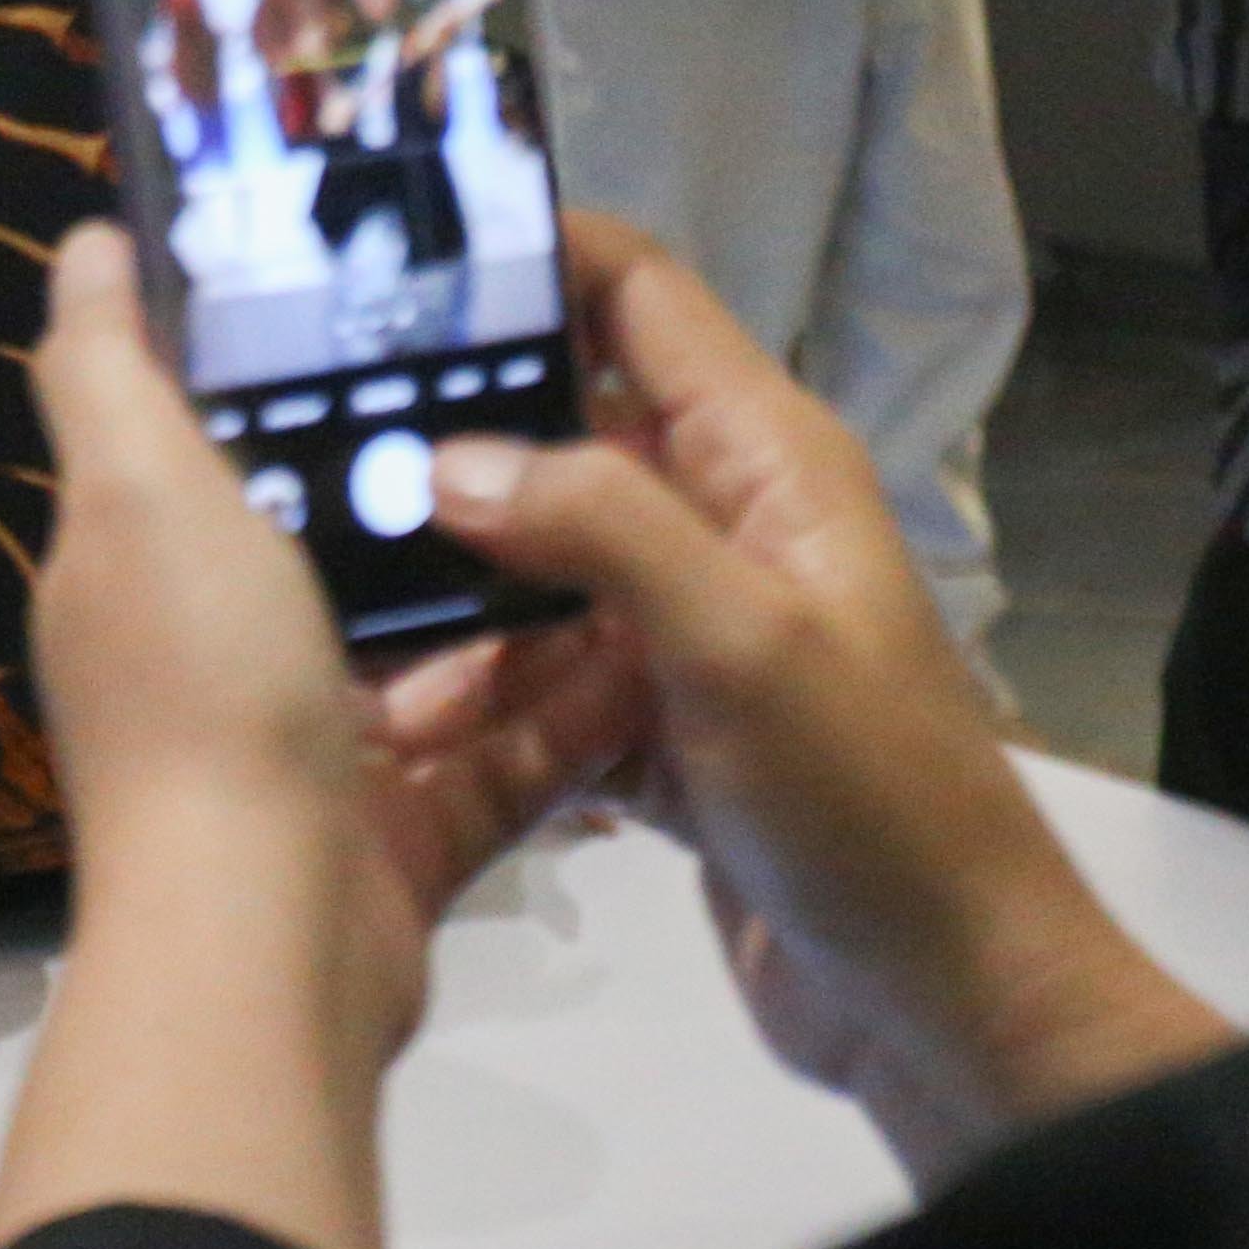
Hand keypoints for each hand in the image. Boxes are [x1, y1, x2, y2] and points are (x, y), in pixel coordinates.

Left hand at [29, 229, 635, 1073]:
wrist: (263, 940)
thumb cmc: (202, 688)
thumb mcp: (137, 491)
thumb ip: (108, 369)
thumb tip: (94, 244)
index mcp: (141, 571)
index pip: (206, 445)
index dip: (281, 371)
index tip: (392, 300)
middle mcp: (214, 663)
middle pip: (332, 549)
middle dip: (433, 486)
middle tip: (552, 399)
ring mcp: (309, 761)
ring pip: (432, 658)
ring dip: (523, 598)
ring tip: (625, 509)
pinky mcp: (398, 842)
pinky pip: (498, 762)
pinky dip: (568, 716)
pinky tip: (651, 650)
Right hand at [427, 214, 1229, 1179]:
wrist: (949, 1000)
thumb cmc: (868, 802)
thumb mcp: (741, 643)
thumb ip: (600, 526)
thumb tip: (447, 456)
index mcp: (767, 461)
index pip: (638, 296)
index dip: (529, 251)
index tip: (385, 248)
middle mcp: (725, 522)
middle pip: (563, 430)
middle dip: (446, 437)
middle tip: (299, 446)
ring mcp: (690, 632)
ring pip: (536, 571)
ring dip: (450, 606)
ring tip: (345, 645)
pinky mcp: (659, 732)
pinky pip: (544, 683)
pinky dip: (484, 704)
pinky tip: (407, 738)